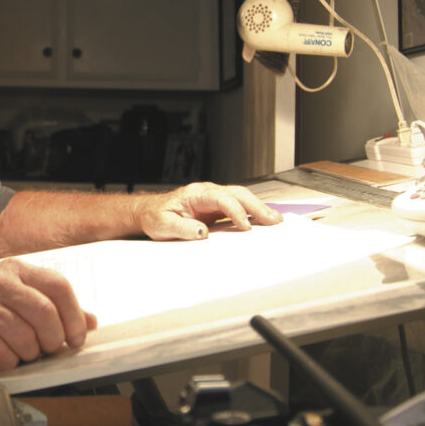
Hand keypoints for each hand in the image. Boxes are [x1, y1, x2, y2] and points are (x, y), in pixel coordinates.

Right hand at [0, 259, 96, 370]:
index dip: (74, 316)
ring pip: (23, 336)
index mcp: (16, 270)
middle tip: (48, 349)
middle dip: (53, 339)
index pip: (58, 286)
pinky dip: (8, 361)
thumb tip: (90, 321)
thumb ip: (55, 308)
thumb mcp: (22, 302)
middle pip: (44, 312)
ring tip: (22, 352)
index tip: (75, 337)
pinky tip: (3, 356)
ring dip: (29, 353)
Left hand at [135, 182, 281, 240]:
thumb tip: (202, 232)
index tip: (245, 227)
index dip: (235, 211)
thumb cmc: (156, 217)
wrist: (149, 212)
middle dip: (257, 206)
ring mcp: (213, 199)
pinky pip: (237, 206)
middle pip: (237, 193)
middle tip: (273, 220)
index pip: (222, 198)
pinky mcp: (216, 207)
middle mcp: (207, 193)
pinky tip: (262, 220)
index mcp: (195, 194)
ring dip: (258, 207)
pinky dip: (252, 212)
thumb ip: (182, 229)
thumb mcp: (163, 226)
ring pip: (241, 197)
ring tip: (275, 220)